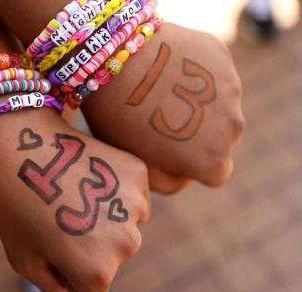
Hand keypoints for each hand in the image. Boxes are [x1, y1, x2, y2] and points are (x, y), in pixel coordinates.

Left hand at [0, 107, 149, 291]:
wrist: (21, 140)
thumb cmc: (14, 203)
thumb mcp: (22, 259)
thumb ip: (54, 283)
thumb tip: (75, 281)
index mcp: (95, 269)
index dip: (66, 275)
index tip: (51, 248)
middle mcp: (126, 242)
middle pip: (110, 262)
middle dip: (87, 249)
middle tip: (59, 217)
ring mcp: (136, 204)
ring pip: (124, 230)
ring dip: (104, 221)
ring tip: (73, 195)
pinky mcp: (139, 173)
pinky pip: (131, 199)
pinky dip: (114, 194)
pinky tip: (87, 177)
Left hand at [82, 23, 244, 189]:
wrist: (112, 60)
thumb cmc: (119, 119)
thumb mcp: (139, 164)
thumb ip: (169, 182)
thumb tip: (189, 176)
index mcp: (212, 158)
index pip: (216, 173)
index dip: (193, 164)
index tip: (170, 151)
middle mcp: (231, 125)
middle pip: (223, 139)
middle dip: (201, 135)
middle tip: (162, 119)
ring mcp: (230, 87)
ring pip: (221, 104)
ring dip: (201, 103)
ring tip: (163, 92)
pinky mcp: (221, 56)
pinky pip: (214, 73)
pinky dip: (197, 74)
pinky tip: (167, 69)